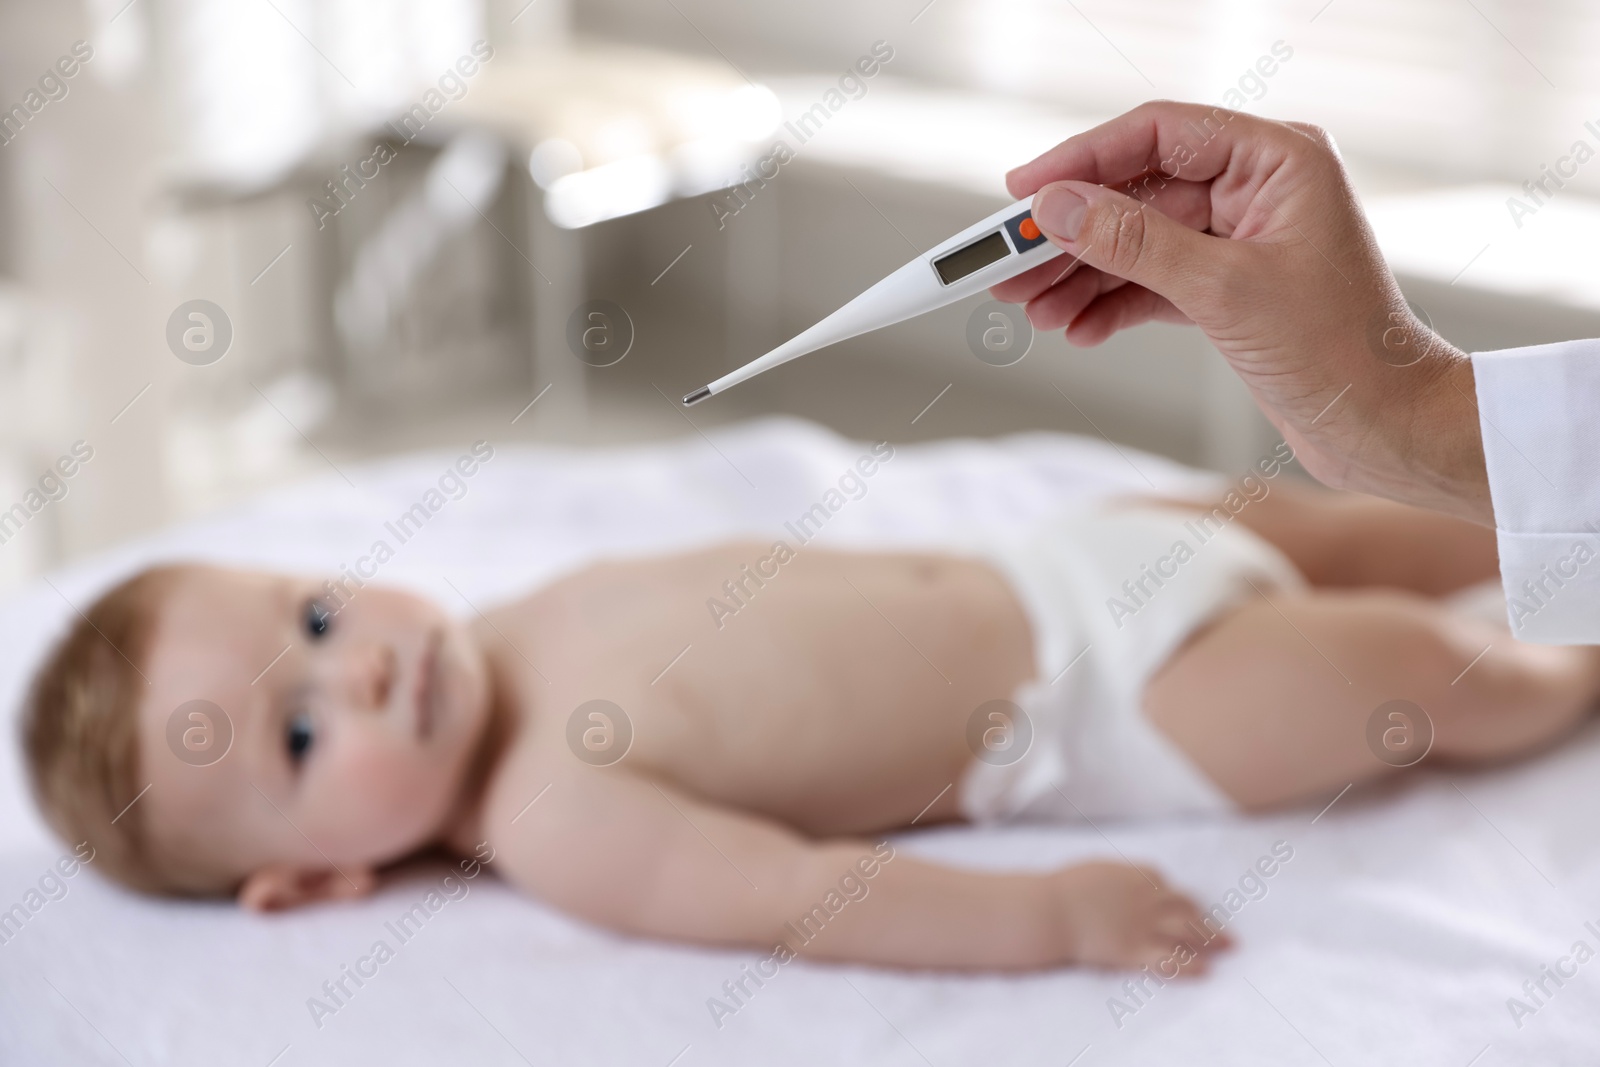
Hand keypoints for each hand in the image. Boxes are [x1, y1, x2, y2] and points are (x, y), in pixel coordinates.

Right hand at [991, 101, 1489, 523]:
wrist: (1386, 428)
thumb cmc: (1341, 353)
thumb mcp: (1224, 290)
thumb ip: (1135, 243)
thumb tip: (1060, 209)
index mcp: (1277, 158)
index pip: (1156, 134)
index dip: (1081, 159)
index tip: (1022, 190)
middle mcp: (1259, 187)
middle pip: (1136, 191)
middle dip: (1070, 233)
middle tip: (1008, 264)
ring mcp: (1242, 237)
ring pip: (1137, 241)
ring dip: (1081, 275)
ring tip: (1031, 308)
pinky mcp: (1229, 287)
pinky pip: (1151, 280)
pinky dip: (1111, 304)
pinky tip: (1076, 328)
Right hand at [1048, 861, 1227, 974]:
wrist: (1050, 911)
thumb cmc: (1065, 888)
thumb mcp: (1096, 869)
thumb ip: (1119, 875)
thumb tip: (1126, 881)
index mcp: (1140, 875)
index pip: (1167, 886)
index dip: (1177, 899)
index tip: (1185, 910)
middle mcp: (1149, 899)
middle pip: (1188, 909)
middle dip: (1208, 922)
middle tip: (1229, 937)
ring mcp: (1144, 925)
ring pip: (1187, 931)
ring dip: (1211, 939)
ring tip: (1229, 948)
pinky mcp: (1133, 950)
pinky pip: (1168, 959)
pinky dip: (1188, 965)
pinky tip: (1204, 972)